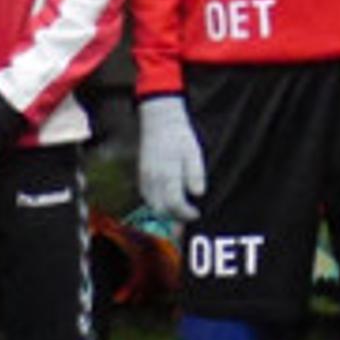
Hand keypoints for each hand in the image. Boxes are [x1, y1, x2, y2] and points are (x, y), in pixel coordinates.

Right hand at [137, 95, 205, 219]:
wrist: (160, 122)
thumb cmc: (180, 137)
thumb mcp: (194, 152)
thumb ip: (196, 174)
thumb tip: (198, 193)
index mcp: (167, 173)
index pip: (174, 204)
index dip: (186, 213)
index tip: (196, 213)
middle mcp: (153, 178)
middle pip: (161, 209)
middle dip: (175, 217)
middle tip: (189, 214)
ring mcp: (145, 177)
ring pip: (152, 205)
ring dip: (165, 211)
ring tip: (180, 209)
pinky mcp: (141, 175)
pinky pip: (146, 197)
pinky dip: (156, 203)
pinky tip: (168, 199)